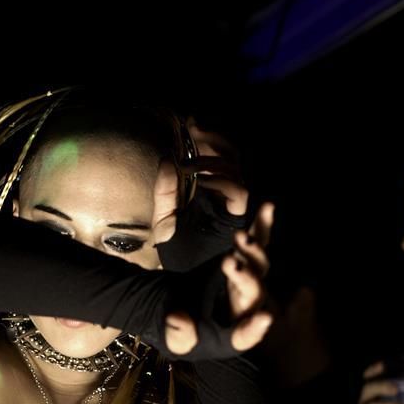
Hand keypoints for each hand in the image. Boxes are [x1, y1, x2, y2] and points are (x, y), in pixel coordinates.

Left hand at [152, 122, 247, 246]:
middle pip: (232, 157)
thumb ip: (166, 191)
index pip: (219, 156)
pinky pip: (239, 192)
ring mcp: (233, 208)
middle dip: (215, 140)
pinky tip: (201, 179)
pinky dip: (221, 180)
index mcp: (212, 193)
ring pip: (237, 170)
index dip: (209, 137)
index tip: (191, 122)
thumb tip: (167, 158)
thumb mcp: (164, 219)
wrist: (178, 281)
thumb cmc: (174, 252)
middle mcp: (226, 198)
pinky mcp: (237, 219)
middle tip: (194, 132)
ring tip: (190, 163)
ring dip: (214, 160)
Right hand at [163, 203, 274, 354]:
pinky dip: (261, 226)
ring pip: (258, 267)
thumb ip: (176, 332)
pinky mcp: (241, 259)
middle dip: (245, 278)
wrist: (169, 301)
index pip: (243, 335)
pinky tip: (267, 208)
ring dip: (252, 251)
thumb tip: (180, 320)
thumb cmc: (172, 324)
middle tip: (228, 262)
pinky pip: (256, 243)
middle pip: (253, 294)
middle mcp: (242, 306)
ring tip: (240, 237)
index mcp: (228, 333)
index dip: (254, 328)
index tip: (263, 318)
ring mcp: (244, 281)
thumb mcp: (169, 333)